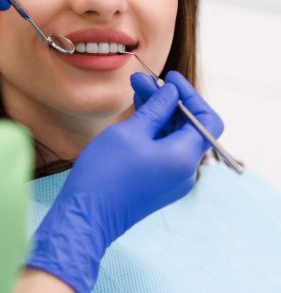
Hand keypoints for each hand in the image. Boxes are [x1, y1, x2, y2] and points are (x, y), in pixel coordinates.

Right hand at [26, 73, 223, 292]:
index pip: (206, 119)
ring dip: (158, 113)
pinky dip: (152, 131)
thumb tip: (172, 92)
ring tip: (135, 92)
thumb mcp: (131, 132)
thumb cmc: (107, 172)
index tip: (169, 77)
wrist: (87, 215)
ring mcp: (171, 180)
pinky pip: (162, 151)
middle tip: (141, 80)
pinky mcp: (156, 184)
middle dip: (168, 100)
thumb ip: (157, 109)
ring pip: (172, 138)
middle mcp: (185, 171)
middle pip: (188, 127)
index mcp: (185, 157)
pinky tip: (135, 116)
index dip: (190, 95)